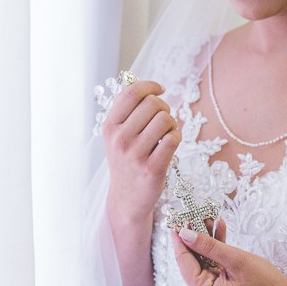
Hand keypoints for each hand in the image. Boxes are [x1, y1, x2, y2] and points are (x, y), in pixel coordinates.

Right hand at [103, 80, 180, 220]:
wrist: (127, 199)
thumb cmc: (126, 161)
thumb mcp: (117, 136)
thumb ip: (127, 111)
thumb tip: (149, 87)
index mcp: (110, 127)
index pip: (131, 93)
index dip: (150, 86)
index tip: (160, 90)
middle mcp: (120, 139)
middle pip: (153, 104)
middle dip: (164, 107)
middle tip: (163, 120)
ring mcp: (135, 155)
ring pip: (165, 119)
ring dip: (172, 123)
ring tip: (167, 133)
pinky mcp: (152, 168)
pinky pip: (173, 138)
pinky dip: (177, 137)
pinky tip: (171, 144)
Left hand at [171, 219, 286, 285]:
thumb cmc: (266, 284)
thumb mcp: (236, 260)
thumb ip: (208, 246)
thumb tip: (184, 234)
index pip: (183, 261)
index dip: (180, 237)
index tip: (176, 217)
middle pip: (192, 261)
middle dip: (196, 236)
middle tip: (196, 212)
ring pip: (202, 262)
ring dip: (207, 241)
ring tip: (210, 217)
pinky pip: (211, 267)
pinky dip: (215, 251)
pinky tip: (220, 230)